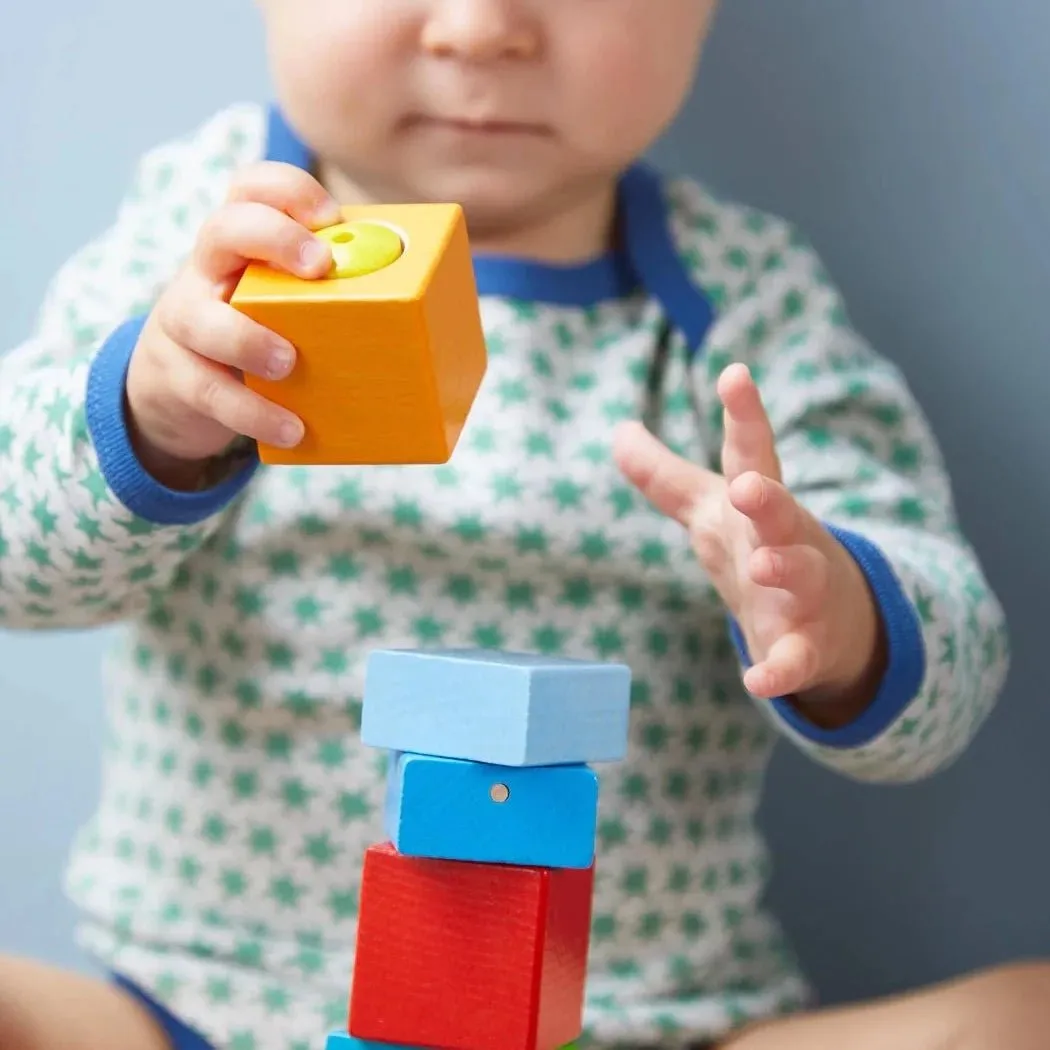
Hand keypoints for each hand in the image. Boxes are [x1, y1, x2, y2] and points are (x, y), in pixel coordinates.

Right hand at [126, 162, 342, 486]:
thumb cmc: (260, 331)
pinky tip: (291, 428)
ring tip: (288, 362)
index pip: (251, 187)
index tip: (330, 216)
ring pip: (200, 317)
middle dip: (272, 237)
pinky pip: (210, 392)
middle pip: (222, 228)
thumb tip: (438, 313)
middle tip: (318, 267)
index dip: (287, 190)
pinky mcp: (179, 376)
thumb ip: (336, 294)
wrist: (178, 385)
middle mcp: (208, 270)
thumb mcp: (286, 301)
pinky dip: (252, 412)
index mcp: (243, 242)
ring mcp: (185, 320)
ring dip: (246, 338)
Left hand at [614, 363, 885, 719]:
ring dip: (783, 569)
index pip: (751, 453)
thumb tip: (617, 430)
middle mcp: (786, 540)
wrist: (831, 624)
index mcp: (759, 505)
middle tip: (745, 486)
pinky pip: (796, 660)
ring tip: (760, 564)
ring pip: (802, 575)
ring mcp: (803, 594)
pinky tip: (757, 682)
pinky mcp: (806, 647)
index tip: (734, 375)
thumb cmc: (761, 550)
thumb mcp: (710, 511)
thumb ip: (665, 476)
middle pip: (781, 512)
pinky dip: (781, 670)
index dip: (744, 415)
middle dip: (766, 497)